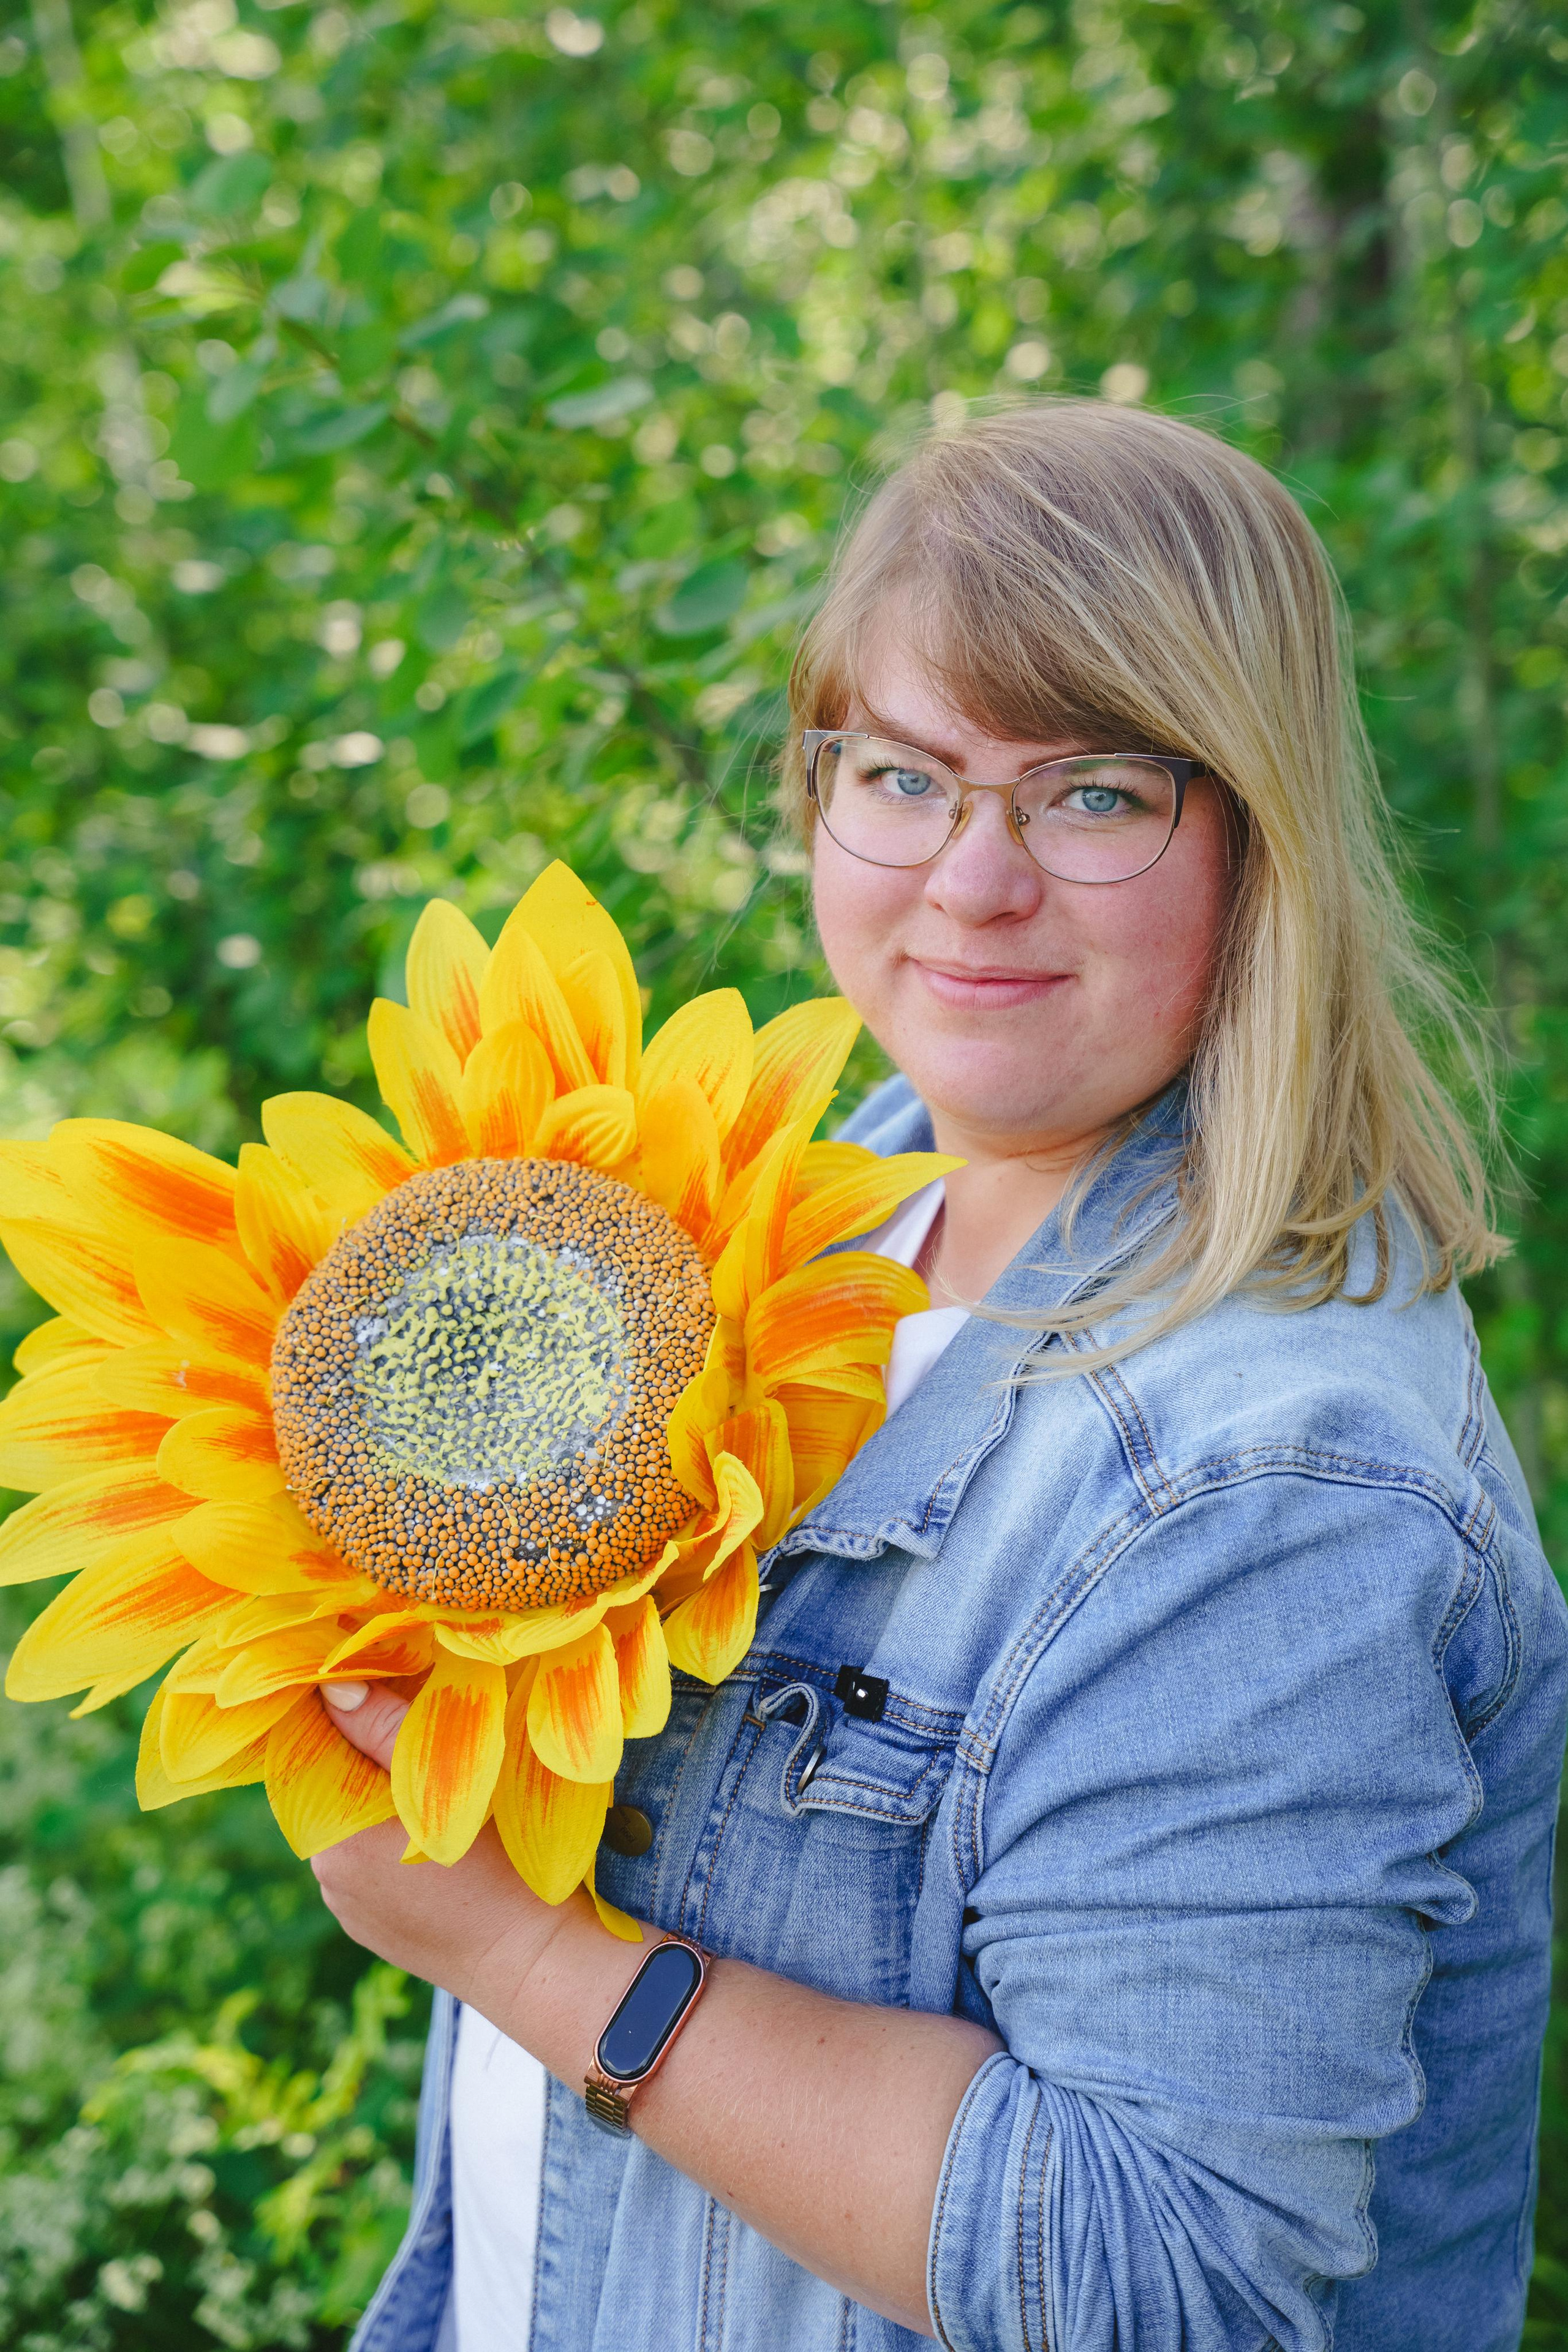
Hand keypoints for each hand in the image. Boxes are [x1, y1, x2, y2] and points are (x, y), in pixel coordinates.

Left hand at [310, 1680, 568, 2010]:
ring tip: (441, 1786)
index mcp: (333, 1834)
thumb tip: (334, 1684)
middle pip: (335, 1785)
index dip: (350, 1712)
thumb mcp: (446, 1782)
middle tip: (427, 1726)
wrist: (537, 1963)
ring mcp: (349, 1906)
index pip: (316, 1749)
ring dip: (385, 1799)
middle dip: (371, 1753)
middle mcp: (327, 1874)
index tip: (388, 1686)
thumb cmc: (501, 1867)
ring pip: (356, 1824)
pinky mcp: (375, 1927)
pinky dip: (396, 1840)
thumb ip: (384, 1729)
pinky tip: (442, 1840)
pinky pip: (371, 1864)